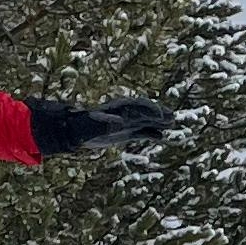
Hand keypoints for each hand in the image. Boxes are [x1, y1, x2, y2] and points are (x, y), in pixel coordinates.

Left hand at [26, 95, 170, 154]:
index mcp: (117, 110)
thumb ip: (105, 124)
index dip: (149, 111)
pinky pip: (141, 131)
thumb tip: (118, 123)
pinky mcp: (124, 132)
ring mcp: (125, 123)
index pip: (136, 108)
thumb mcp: (92, 126)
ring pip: (145, 121)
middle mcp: (123, 114)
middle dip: (158, 113)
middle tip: (172, 116)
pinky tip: (161, 136)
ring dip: (158, 121)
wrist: (74, 131)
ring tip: (172, 122)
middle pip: (144, 111)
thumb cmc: (81, 128)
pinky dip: (151, 133)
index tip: (159, 115)